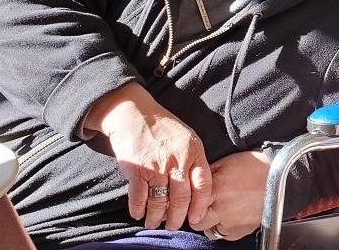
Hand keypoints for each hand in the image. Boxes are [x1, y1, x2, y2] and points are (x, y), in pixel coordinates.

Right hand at [84, 82, 212, 230]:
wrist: (134, 112)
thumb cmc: (162, 127)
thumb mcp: (188, 138)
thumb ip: (193, 160)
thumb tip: (196, 189)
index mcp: (194, 152)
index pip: (204, 184)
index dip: (201, 205)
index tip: (196, 218)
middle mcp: (178, 160)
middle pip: (182, 198)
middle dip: (177, 217)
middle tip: (173, 226)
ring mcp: (157, 166)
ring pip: (160, 201)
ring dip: (156, 217)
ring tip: (153, 223)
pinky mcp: (137, 169)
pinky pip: (139, 197)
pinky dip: (138, 209)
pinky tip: (138, 214)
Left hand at [190, 151, 269, 240]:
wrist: (281, 176)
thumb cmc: (255, 166)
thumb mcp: (226, 163)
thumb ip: (207, 176)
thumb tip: (192, 185)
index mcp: (215, 189)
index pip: (189, 206)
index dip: (189, 205)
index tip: (191, 203)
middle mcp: (222, 208)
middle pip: (197, 223)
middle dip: (198, 216)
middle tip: (206, 207)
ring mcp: (232, 222)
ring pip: (210, 232)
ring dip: (212, 223)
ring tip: (221, 211)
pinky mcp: (243, 230)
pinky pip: (226, 235)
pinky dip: (226, 228)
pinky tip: (232, 215)